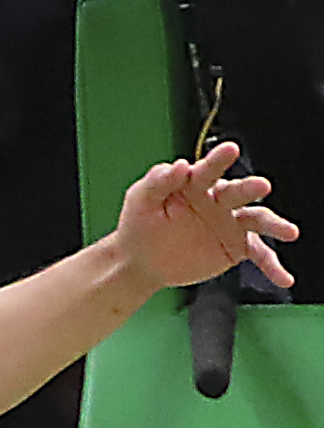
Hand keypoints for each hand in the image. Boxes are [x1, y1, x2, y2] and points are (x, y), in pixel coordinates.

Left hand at [117, 140, 299, 289]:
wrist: (140, 260)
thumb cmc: (139, 223)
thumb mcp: (140, 200)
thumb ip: (158, 181)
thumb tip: (179, 165)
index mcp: (196, 183)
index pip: (208, 170)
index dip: (219, 160)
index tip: (230, 150)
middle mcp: (220, 200)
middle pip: (238, 192)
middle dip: (250, 188)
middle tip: (261, 187)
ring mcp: (231, 223)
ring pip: (257, 220)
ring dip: (274, 225)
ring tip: (289, 232)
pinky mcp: (236, 246)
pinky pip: (258, 254)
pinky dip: (272, 266)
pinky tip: (284, 278)